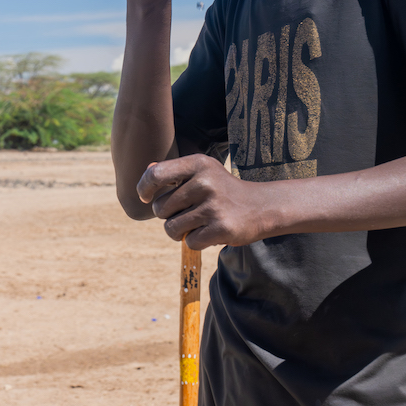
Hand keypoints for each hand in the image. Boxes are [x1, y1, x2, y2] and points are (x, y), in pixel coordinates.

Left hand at [137, 154, 271, 248]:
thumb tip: (148, 172)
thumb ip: (174, 171)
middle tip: (186, 212)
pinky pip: (189, 241)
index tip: (145, 197)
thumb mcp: (203, 172)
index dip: (144, 188)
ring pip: (171, 228)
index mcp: (198, 164)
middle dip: (167, 215)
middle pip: (160, 208)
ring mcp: (213, 206)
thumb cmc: (223, 189)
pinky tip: (209, 232)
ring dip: (178, 231)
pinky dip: (195, 241)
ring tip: (196, 224)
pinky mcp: (221, 228)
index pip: (156, 174)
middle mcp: (205, 182)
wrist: (261, 206)